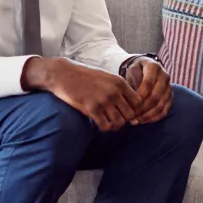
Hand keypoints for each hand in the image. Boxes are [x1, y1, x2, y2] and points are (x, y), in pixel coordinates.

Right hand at [23, 57, 142, 131]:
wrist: (64, 74)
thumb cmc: (85, 76)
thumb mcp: (107, 77)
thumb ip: (119, 88)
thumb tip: (131, 103)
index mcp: (120, 82)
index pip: (138, 102)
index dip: (135, 110)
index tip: (128, 113)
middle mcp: (114, 92)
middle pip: (130, 114)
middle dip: (126, 119)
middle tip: (118, 119)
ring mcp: (103, 101)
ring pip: (119, 122)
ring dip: (115, 125)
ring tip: (110, 123)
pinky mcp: (91, 109)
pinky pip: (106, 126)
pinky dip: (105, 128)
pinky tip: (101, 124)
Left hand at [123, 58, 172, 124]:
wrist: (145, 68)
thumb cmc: (135, 71)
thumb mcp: (130, 71)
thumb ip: (131, 83)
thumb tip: (129, 101)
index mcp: (154, 67)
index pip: (148, 83)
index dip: (139, 95)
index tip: (130, 104)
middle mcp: (164, 76)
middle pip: (156, 96)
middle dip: (143, 108)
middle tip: (131, 116)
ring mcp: (169, 88)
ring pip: (161, 105)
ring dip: (147, 116)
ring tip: (135, 121)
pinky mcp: (170, 97)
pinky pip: (164, 111)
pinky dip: (154, 118)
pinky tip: (143, 121)